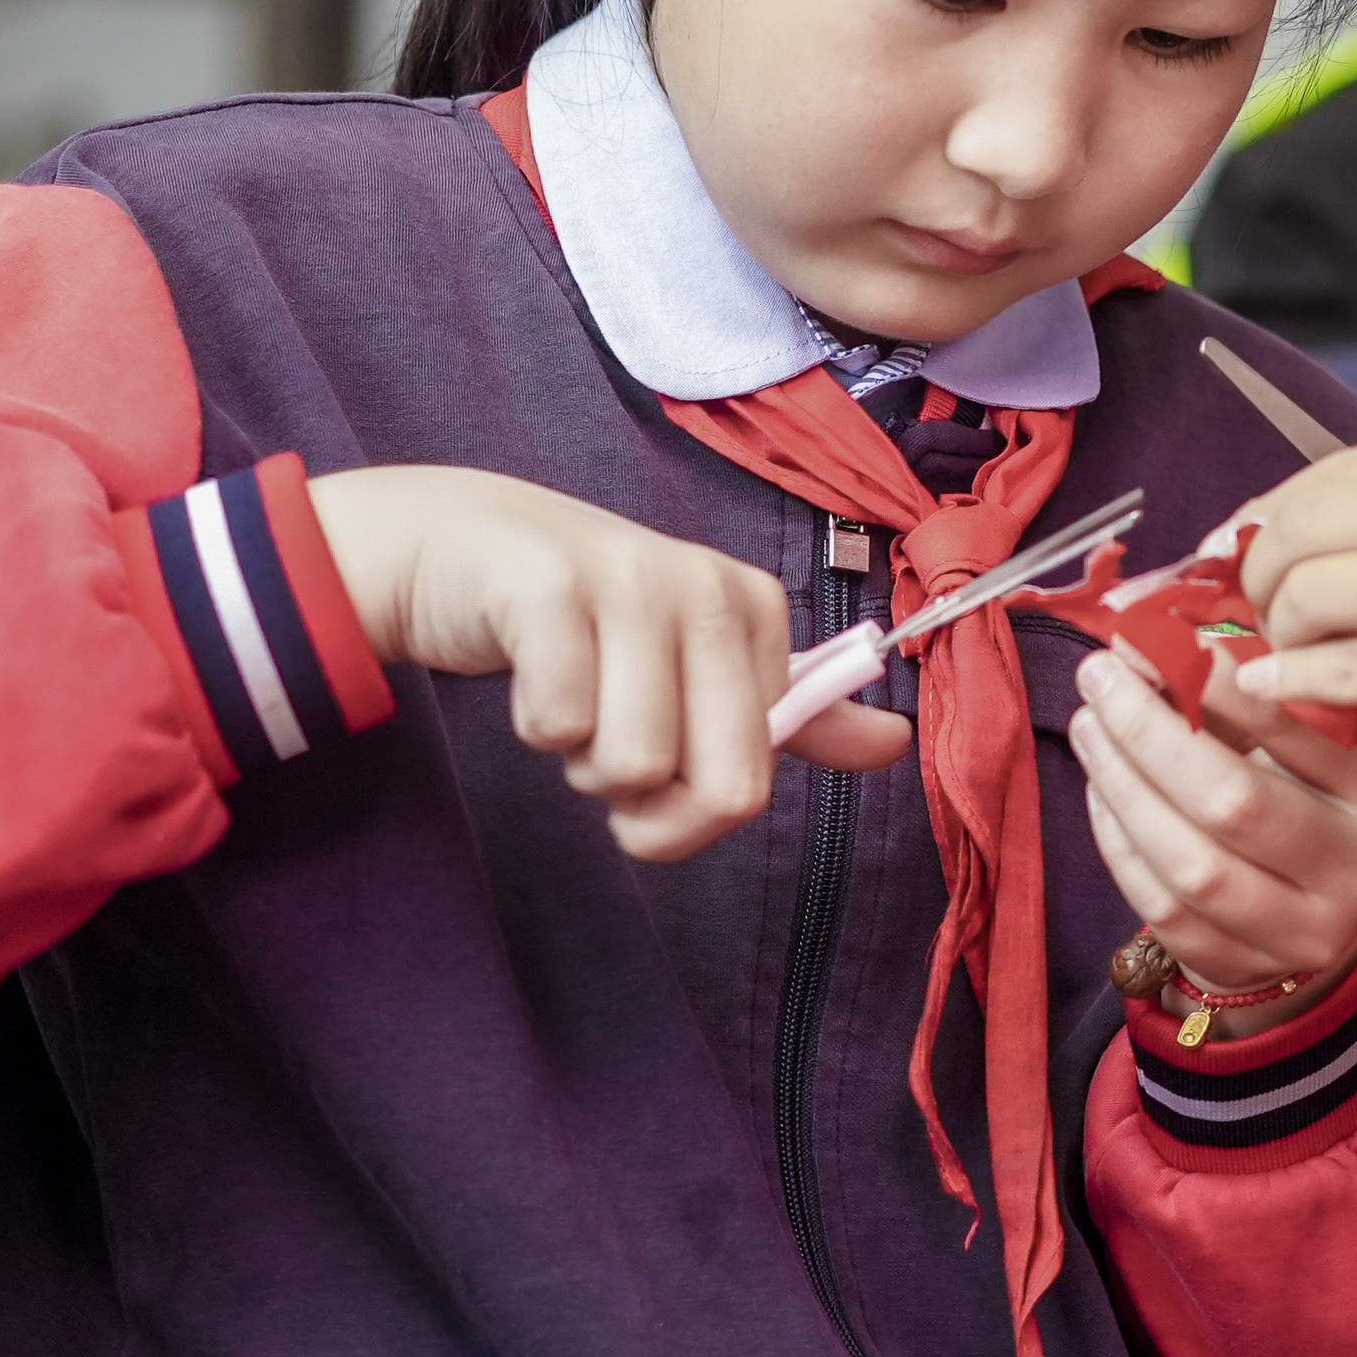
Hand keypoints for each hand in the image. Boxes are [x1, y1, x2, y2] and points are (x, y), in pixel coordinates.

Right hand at [307, 464, 908, 864]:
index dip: (684, 807)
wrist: (458, 549)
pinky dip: (534, 724)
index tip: (655, 745)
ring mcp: (630, 577)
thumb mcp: (697, 664)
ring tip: (568, 693)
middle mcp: (707, 585)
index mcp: (754, 610)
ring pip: (628, 765)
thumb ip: (792, 715)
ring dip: (579, 758)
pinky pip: (557, 722)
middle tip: (603, 741)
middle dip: (640, 806)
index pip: (752, 783)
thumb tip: (897, 744)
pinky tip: (528, 668)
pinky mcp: (548, 585)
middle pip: (714, 787)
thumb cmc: (588, 627)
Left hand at [1067, 640, 1356, 1039]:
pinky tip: (1101, 790)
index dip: (1213, 685)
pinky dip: (1118, 841)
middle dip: (1150, 732)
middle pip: (1233, 802)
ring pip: (1190, 863)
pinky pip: (1160, 904)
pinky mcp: (1242, 966)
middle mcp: (1351, 868)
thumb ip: (1243, 696)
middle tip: (1100, 678)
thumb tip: (1145, 644)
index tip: (1153, 641)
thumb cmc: (1310, 801)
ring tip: (1089, 726)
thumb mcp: (1312, 744)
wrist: (1324, 919)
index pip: (1291, 732)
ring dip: (1122, 785)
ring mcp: (1298, 930)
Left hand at [1226, 427, 1356, 806]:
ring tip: (1292, 677)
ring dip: (1276, 642)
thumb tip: (1341, 541)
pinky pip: (1341, 669)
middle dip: (1254, 584)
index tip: (1236, 571)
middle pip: (1297, 525)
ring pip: (1307, 594)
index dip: (1264, 525)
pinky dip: (1295, 689)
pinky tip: (1284, 703)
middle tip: (1256, 635)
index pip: (1328, 474)